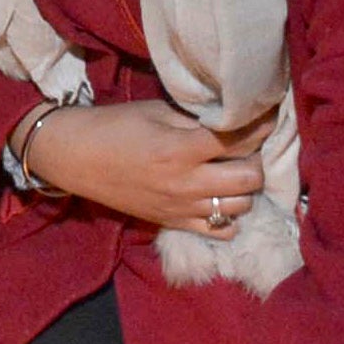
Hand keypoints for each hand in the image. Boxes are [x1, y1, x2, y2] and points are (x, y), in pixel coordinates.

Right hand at [18, 98, 264, 235]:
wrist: (77, 158)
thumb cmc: (115, 126)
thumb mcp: (157, 112)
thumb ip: (196, 120)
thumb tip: (234, 120)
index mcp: (180, 150)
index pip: (239, 140)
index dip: (260, 125)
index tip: (265, 115)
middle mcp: (186, 184)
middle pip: (250, 178)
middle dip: (256, 158)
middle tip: (246, 146)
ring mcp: (182, 208)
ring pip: (241, 207)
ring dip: (244, 188)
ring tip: (232, 171)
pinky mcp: (175, 224)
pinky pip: (221, 231)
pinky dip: (228, 216)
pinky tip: (220, 197)